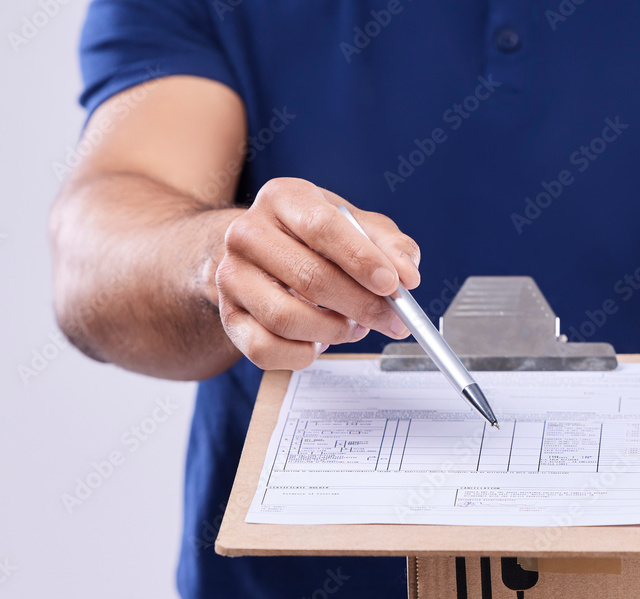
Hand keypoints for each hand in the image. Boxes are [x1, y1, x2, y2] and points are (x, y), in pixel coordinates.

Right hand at [216, 177, 420, 369]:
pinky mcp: (228, 317)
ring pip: (286, 319)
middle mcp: (247, 233)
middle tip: (392, 320)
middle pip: (310, 279)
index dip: (361, 260)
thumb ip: (390, 246)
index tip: (392, 285)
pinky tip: (319, 342)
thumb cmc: (315, 240)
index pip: (322, 228)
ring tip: (354, 326)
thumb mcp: (357, 228)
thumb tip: (408, 275)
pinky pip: (266, 350)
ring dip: (333, 333)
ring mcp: (231, 276)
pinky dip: (303, 355)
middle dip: (361, 306)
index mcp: (284, 198)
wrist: (261, 256)